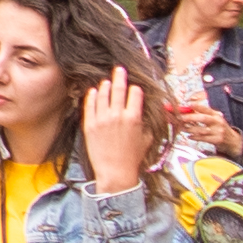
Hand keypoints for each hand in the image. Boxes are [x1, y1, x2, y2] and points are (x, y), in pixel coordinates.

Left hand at [80, 67, 160, 193]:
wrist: (115, 172)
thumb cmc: (133, 158)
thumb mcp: (147, 138)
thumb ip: (148, 122)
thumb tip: (153, 111)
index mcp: (133, 117)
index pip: (135, 93)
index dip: (135, 89)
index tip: (134, 88)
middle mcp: (117, 115)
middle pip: (118, 88)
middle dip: (120, 76)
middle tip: (119, 69)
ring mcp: (102, 119)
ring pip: (103, 94)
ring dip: (105, 85)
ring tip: (106, 81)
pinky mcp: (90, 125)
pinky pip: (90, 105)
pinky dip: (92, 96)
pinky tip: (94, 91)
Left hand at [171, 98, 239, 150]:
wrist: (232, 140)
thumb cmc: (219, 128)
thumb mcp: (214, 119)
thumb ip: (203, 114)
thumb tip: (188, 109)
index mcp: (216, 115)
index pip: (207, 109)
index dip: (198, 106)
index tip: (189, 104)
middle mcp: (218, 122)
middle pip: (203, 118)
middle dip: (191, 117)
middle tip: (181, 117)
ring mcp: (218, 131)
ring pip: (202, 130)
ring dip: (190, 129)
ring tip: (182, 127)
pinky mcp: (217, 140)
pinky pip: (203, 138)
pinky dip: (195, 137)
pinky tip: (189, 136)